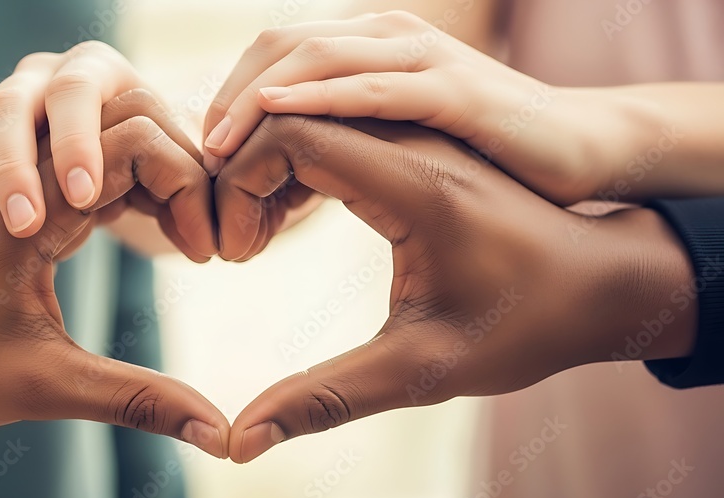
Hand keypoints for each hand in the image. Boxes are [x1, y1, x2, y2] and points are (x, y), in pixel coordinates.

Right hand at [0, 42, 213, 250]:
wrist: (108, 170)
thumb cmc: (145, 177)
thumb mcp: (168, 177)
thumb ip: (186, 197)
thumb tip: (208, 244)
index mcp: (102, 73)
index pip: (81, 94)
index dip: (80, 144)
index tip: (82, 200)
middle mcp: (47, 76)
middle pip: (15, 104)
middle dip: (17, 166)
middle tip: (25, 225)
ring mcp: (6, 100)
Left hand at [0, 91, 226, 457]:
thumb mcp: (47, 388)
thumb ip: (138, 401)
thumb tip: (218, 434)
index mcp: (29, 206)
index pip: (133, 145)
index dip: (186, 189)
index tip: (206, 255)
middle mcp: (26, 175)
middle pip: (129, 127)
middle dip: (181, 178)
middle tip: (204, 245)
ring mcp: (25, 180)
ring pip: (111, 139)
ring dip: (158, 179)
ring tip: (186, 237)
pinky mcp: (28, 196)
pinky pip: (92, 165)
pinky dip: (135, 187)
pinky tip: (153, 229)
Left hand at [204, 11, 644, 205]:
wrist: (579, 155)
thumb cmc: (483, 159)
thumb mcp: (396, 144)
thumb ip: (343, 143)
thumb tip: (279, 173)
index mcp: (374, 49)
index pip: (279, 54)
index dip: (233, 97)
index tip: (209, 153)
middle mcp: (392, 39)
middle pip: (283, 47)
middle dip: (231, 98)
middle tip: (202, 154)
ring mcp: (424, 58)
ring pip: (318, 57)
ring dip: (258, 99)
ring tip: (218, 146)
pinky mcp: (455, 91)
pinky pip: (374, 86)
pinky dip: (320, 96)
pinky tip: (278, 113)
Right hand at [218, 115, 695, 462]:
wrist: (607, 282)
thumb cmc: (526, 325)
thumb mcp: (421, 372)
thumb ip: (325, 401)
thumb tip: (239, 441)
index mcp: (415, 183)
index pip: (290, 134)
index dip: (239, 184)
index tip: (233, 250)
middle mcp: (416, 138)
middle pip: (290, 116)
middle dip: (241, 176)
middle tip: (234, 247)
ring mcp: (419, 131)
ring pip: (310, 117)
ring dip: (266, 170)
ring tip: (255, 238)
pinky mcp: (420, 140)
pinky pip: (336, 128)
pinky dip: (295, 166)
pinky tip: (287, 219)